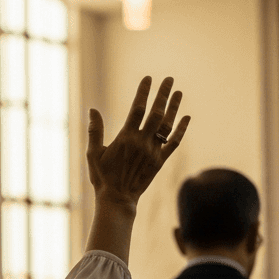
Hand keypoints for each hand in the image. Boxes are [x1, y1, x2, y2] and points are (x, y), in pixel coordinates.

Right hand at [87, 76, 190, 207]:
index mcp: (125, 138)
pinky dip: (182, 130)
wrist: (117, 199)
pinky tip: (187, 117)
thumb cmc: (102, 177)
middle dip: (163, 94)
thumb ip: (94, 131)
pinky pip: (174, 143)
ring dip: (174, 107)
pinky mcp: (160, 161)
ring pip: (167, 125)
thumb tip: (92, 110)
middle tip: (168, 79)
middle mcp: (142, 142)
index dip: (143, 92)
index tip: (148, 78)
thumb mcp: (93, 154)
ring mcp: (153, 152)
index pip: (137, 109)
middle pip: (156, 113)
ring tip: (178, 92)